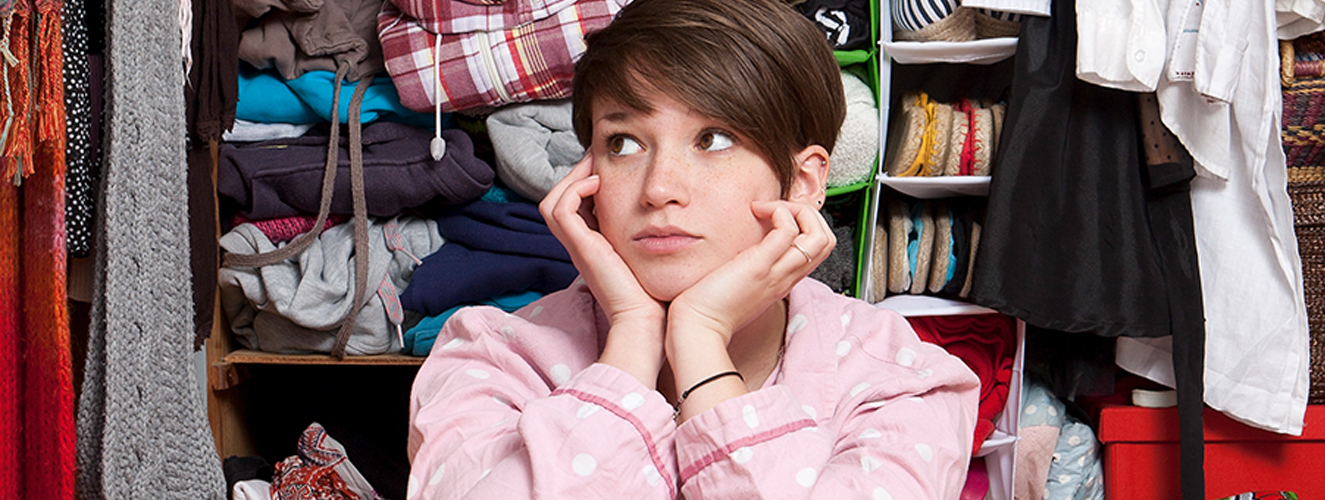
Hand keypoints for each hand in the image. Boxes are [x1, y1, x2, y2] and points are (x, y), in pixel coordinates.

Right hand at [540, 155, 666, 385]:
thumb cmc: (657, 294)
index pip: (575, 208)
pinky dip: (574, 190)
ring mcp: (578, 248)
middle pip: (557, 201)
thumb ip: (656, 237)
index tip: (607, 167)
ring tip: (595, 166)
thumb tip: (675, 212)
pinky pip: (560, 210)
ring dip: (571, 178)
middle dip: (575, 175)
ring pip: (551, 202)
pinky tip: (599, 183)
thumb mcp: (654, 256)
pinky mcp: (581, 248)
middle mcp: (582, 247)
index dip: (585, 183)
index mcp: (595, 248)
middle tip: (597, 159)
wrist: (648, 321)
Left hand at [667, 200, 834, 347]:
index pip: (818, 250)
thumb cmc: (711, 309)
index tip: (779, 218)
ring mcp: (776, 272)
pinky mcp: (759, 266)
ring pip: (819, 236)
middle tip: (778, 209)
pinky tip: (756, 211)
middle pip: (826, 240)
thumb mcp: (741, 287)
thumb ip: (752, 270)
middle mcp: (786, 277)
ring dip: (798, 211)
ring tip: (769, 209)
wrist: (697, 328)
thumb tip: (745, 249)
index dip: (807, 226)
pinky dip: (778, 212)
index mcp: (783, 281)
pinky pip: (787, 231)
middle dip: (810, 215)